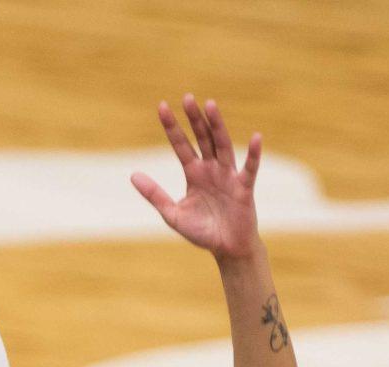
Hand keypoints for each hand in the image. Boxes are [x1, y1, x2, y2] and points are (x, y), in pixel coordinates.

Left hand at [132, 94, 263, 260]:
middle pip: (202, 138)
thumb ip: (154, 195)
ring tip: (210, 105)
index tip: (162, 106)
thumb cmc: (201, 231)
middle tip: (187, 97)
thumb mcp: (172, 214)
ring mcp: (228, 176)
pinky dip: (253, 154)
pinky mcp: (244, 187)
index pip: (181, 145)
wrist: (226, 248)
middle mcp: (211, 169)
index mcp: (194, 173)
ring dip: (217, 126)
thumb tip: (133, 175)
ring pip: (222, 145)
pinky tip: (255, 138)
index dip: (172, 127)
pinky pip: (250, 168)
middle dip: (195, 119)